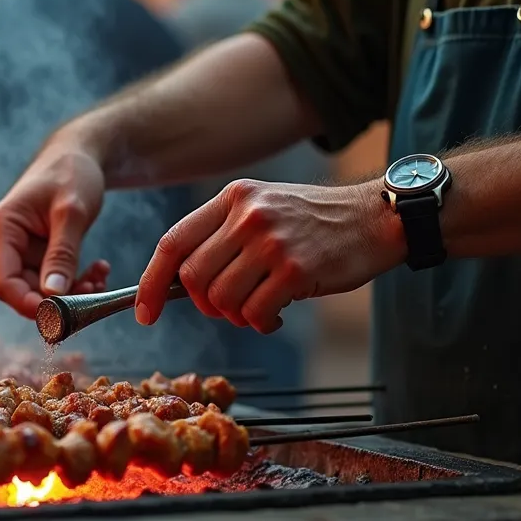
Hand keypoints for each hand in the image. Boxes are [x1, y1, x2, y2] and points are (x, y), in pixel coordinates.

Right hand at [0, 148, 112, 317]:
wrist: (82, 153)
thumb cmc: (72, 172)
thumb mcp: (71, 211)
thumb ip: (62, 252)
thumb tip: (53, 294)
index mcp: (5, 228)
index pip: (5, 282)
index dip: (27, 304)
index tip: (59, 314)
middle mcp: (10, 242)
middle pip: (23, 290)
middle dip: (56, 300)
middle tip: (91, 295)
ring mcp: (27, 249)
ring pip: (43, 288)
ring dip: (72, 292)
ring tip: (100, 279)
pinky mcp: (43, 252)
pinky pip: (57, 278)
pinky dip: (78, 281)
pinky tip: (100, 270)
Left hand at [135, 179, 404, 332]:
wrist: (376, 218)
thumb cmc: (316, 221)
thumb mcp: (263, 208)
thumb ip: (222, 236)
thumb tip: (179, 283)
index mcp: (232, 198)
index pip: (172, 242)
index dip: (150, 282)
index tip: (144, 311)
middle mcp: (247, 216)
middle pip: (192, 278)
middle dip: (204, 304)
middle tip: (227, 307)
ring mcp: (271, 242)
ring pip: (221, 299)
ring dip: (235, 315)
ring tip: (259, 307)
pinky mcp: (296, 269)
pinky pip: (254, 313)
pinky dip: (260, 323)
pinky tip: (277, 313)